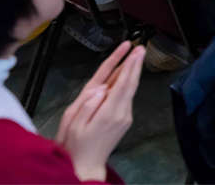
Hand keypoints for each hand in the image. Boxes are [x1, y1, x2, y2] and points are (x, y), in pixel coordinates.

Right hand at [57, 41, 144, 181]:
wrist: (86, 165)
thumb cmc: (76, 145)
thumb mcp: (74, 123)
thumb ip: (87, 103)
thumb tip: (101, 87)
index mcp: (108, 113)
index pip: (122, 84)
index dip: (129, 66)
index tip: (135, 52)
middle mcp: (121, 114)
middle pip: (131, 84)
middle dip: (136, 64)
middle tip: (141, 48)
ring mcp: (125, 117)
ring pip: (130, 89)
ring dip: (133, 72)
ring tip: (135, 56)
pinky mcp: (124, 119)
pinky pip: (127, 96)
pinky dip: (127, 83)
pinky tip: (126, 74)